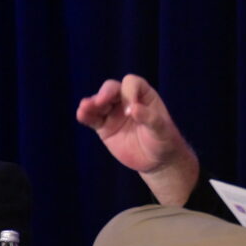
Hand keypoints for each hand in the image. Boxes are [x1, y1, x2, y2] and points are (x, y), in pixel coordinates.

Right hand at [75, 75, 199, 203]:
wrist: (156, 161)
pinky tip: (81, 115)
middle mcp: (126, 100)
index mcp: (143, 95)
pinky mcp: (104, 127)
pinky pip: (92, 118)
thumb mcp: (162, 130)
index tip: (131, 111)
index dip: (129, 93)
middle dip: (105, 93)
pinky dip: (85, 116)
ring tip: (85, 107)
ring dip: (91, 103)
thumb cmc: (164, 141)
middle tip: (101, 102)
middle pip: (111, 88)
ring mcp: (113, 113)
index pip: (131, 83)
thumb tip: (133, 109)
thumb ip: (150, 119)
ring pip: (99, 102)